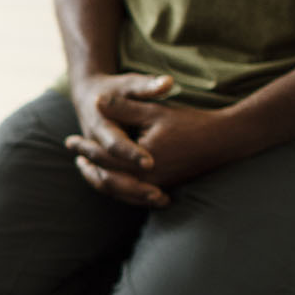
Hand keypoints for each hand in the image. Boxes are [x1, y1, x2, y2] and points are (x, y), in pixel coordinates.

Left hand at [65, 74, 256, 206]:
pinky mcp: (164, 189)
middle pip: (108, 178)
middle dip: (89, 167)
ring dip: (101, 180)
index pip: (104, 156)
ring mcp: (156, 187)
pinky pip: (133, 194)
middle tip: (75, 157)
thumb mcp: (154, 110)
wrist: (224, 140)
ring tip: (88, 169)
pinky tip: (114, 179)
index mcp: (141, 161)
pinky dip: (119, 188)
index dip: (84, 148)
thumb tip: (96, 101)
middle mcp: (147, 180)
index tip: (70, 141)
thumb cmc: (189, 123)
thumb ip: (125, 107)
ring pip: (119, 191)